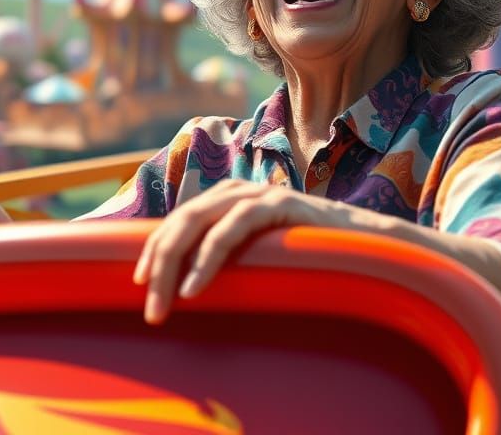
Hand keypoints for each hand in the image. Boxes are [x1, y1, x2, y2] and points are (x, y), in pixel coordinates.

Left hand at [132, 179, 353, 324]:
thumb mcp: (258, 255)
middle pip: (181, 220)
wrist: (363, 242)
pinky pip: (233, 228)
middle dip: (157, 264)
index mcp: (227, 200)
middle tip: (150, 309)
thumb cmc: (308, 254)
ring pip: (198, 221)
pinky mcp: (278, 203)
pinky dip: (208, 257)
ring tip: (166, 304)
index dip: (153, 249)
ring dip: (175, 266)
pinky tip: (196, 287)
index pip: (177, 220)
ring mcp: (258, 194)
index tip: (138, 285)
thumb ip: (229, 259)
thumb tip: (186, 291)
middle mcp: (237, 191)